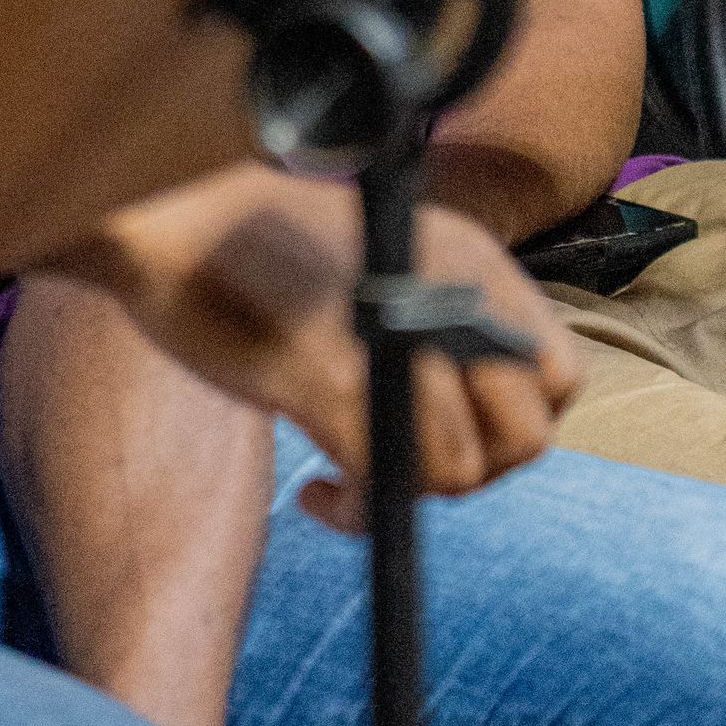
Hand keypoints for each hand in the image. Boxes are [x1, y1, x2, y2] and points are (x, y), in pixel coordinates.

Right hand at [51, 165, 579, 529]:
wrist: (166, 215)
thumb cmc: (257, 242)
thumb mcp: (381, 261)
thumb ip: (436, 320)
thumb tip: (469, 410)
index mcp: (469, 259)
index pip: (559, 374)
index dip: (517, 422)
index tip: (454, 431)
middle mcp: (446, 293)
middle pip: (527, 432)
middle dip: (472, 470)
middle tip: (401, 462)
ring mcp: (388, 335)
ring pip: (461, 469)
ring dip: (407, 494)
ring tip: (346, 475)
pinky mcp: (326, 374)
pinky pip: (386, 482)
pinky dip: (360, 510)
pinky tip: (318, 493)